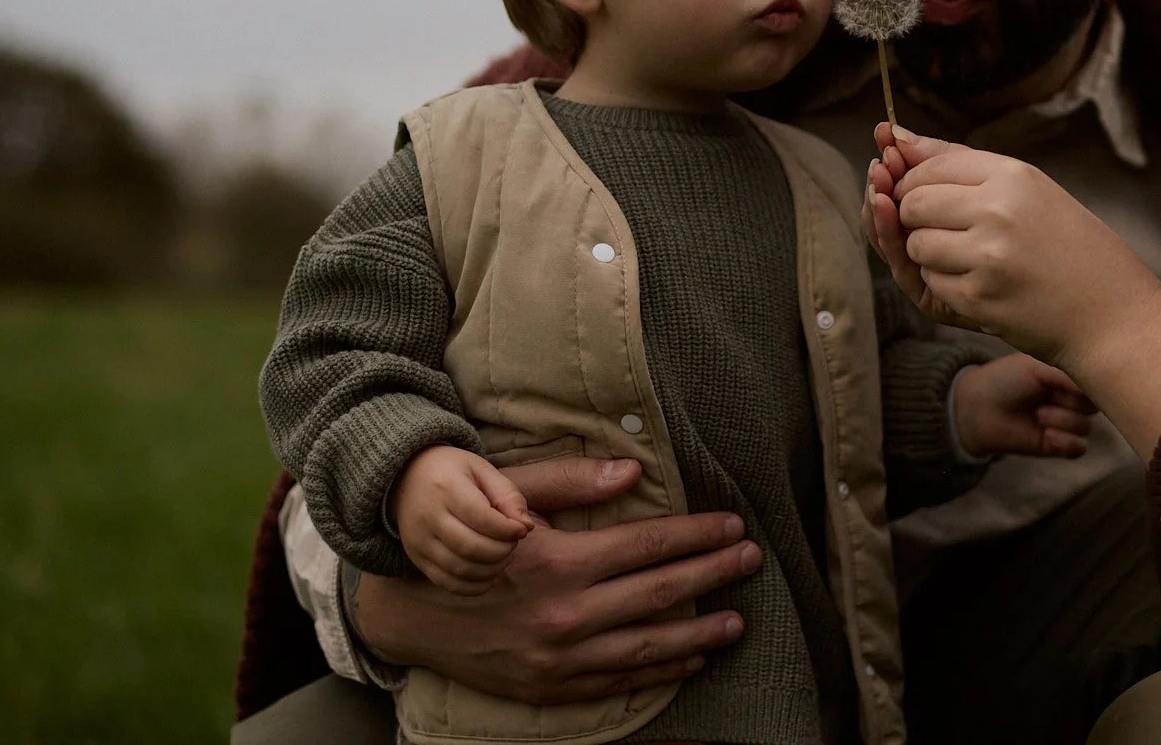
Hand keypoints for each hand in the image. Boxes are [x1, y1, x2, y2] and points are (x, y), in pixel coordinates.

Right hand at [354, 455, 759, 703]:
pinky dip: (660, 673)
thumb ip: (571, 481)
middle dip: (713, 575)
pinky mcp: (551, 688)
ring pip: (648, 647)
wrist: (408, 614)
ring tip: (738, 622)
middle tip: (751, 561)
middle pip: (660, 594)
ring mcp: (560, 658)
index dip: (696, 535)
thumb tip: (634, 471)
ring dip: (700, 635)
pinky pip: (619, 683)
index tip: (732, 526)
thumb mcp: (508, 498)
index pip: (649, 545)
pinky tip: (690, 660)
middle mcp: (565, 615)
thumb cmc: (465, 544)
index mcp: (559, 561)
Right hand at [394, 445, 534, 592]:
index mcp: (446, 488)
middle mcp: (428, 517)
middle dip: (502, 551)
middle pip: (472, 547)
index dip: (507, 530)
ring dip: (491, 570)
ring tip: (503, 557)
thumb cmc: (451, 472)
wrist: (406, 479)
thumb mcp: (481, 470)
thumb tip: (526, 527)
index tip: (521, 530)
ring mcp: (419, 541)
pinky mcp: (417, 559)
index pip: (481, 518)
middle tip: (512, 543)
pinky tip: (489, 576)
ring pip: (460, 569)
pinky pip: (446, 583)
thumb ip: (507, 495)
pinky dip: (473, 587)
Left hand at [866, 120, 1136, 360]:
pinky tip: (979, 285)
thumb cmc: (1069, 247)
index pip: (929, 166)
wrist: (1111, 313)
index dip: (914, 183)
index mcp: (1012, 175)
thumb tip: (895, 137)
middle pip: (913, 203)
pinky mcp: (979, 298)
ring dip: (929, 254)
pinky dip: (944, 285)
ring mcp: (987, 256)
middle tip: (946, 231)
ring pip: (916, 244)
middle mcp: (998, 210)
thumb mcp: (1029, 190)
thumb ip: (960, 163)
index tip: (927, 198)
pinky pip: (931, 282)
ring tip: (969, 258)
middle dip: (915, 219)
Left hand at [953, 353, 1095, 458]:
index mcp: (1067, 375)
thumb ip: (1069, 374)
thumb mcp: (1038, 366)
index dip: (1085, 383)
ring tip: (1037, 414)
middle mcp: (1070, 398)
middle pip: (1094, 405)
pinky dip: (1065, 442)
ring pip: (1086, 426)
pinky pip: (1079, 448)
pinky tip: (1047, 436)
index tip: (1065, 382)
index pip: (1097, 381)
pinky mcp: (1057, 446)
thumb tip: (1099, 385)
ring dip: (1061, 420)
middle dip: (1070, 401)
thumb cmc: (1005, 379)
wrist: (979, 408)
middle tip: (1045, 396)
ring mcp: (1065, 422)